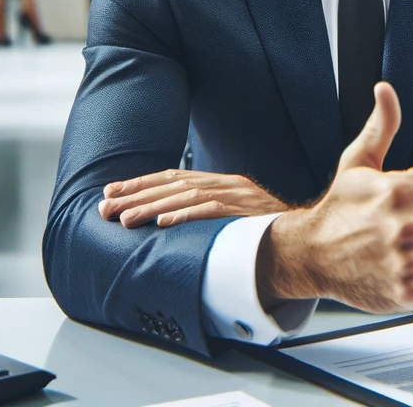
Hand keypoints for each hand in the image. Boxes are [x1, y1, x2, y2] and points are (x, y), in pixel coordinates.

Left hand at [98, 170, 289, 228]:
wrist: (307, 236)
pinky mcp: (245, 212)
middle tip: (105, 206)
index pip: (174, 177)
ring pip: (185, 196)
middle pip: (173, 184)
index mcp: (223, 182)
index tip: (112, 191)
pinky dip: (184, 216)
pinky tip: (162, 223)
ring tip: (125, 219)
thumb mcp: (237, 215)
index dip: (140, 184)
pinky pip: (210, 211)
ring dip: (151, 208)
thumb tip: (173, 219)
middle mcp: (228, 184)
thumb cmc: (270, 231)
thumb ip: (211, 212)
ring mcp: (237, 196)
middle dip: (135, 195)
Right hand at [259, 82, 412, 313]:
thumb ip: (382, 124)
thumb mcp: (358, 161)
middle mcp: (402, 226)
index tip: (412, 195)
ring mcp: (405, 262)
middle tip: (412, 219)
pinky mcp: (406, 292)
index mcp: (396, 190)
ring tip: (412, 242)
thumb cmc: (340, 206)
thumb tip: (385, 87)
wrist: (313, 255)